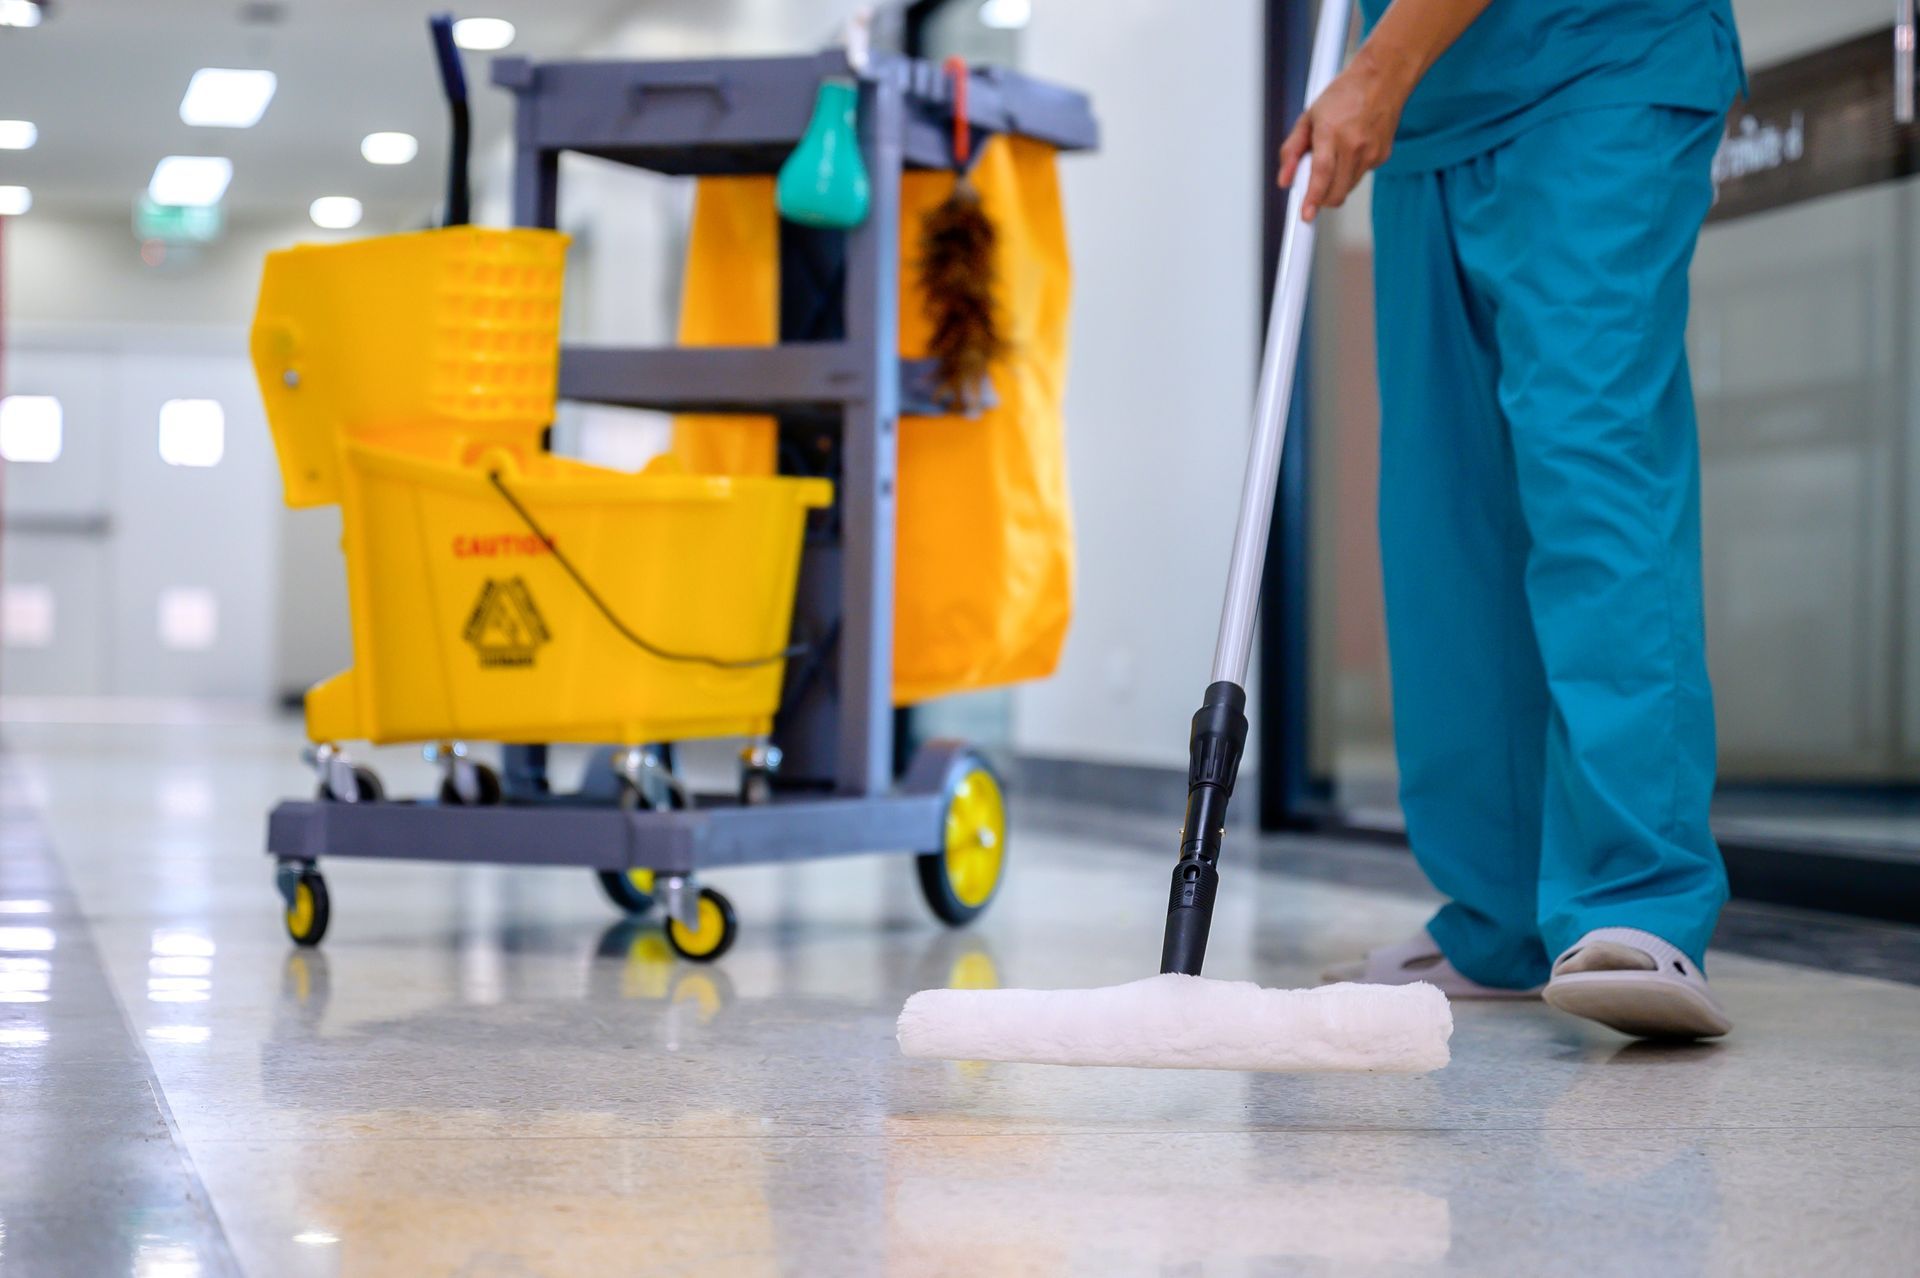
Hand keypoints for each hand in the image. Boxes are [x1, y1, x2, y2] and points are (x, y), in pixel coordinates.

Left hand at [1277, 46, 1412, 221]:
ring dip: (1335, 184)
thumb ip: (1292, 151)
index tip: (1306, 215)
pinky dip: (1350, 172)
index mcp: (1331, 132)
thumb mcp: (1308, 118)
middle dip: (1321, 199)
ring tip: (1334, 155)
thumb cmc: (1344, 95)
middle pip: (1336, 192)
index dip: (1312, 198)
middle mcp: (1353, 144)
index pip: (1321, 174)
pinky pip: (1360, 176)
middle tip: (1312, 190)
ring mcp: (1371, 152)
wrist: (1382, 79)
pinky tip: (1351, 149)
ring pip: (1347, 188)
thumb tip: (1284, 181)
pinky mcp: (1382, 156)